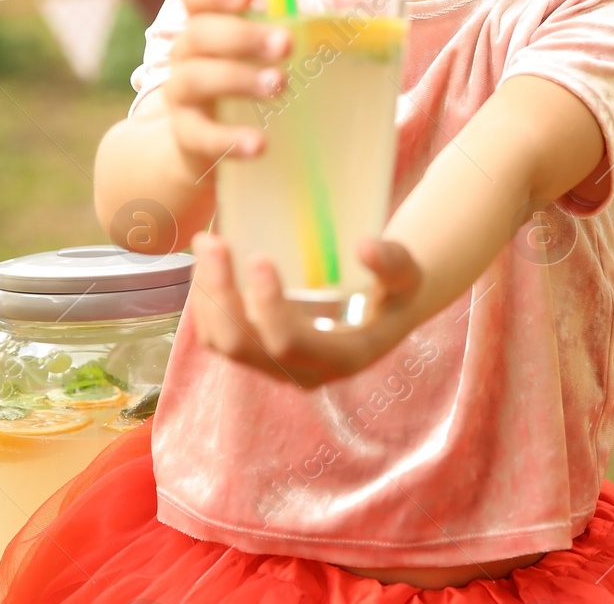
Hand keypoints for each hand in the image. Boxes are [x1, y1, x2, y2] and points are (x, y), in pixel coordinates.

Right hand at [163, 0, 290, 175]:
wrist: (208, 146)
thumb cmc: (250, 82)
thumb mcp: (271, 53)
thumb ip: (305, 29)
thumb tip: (368, 11)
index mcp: (206, 25)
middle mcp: (185, 56)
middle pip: (200, 34)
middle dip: (243, 35)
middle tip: (286, 44)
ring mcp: (181, 96)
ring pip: (196, 78)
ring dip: (239, 78)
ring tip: (279, 85)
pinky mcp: (187, 137)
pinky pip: (200, 135)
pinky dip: (229, 139)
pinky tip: (258, 144)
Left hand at [188, 231, 425, 387]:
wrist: (382, 307)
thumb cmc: (395, 289)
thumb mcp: (406, 274)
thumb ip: (392, 262)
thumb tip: (363, 247)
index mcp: (340, 358)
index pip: (290, 344)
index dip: (268, 306)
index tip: (259, 258)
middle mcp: (303, 371)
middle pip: (243, 346)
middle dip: (221, 294)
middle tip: (214, 242)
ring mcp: (276, 366)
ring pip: (222, 343)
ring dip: (206, 295)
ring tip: (206, 245)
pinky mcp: (259, 352)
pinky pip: (218, 335)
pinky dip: (206, 300)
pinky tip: (207, 262)